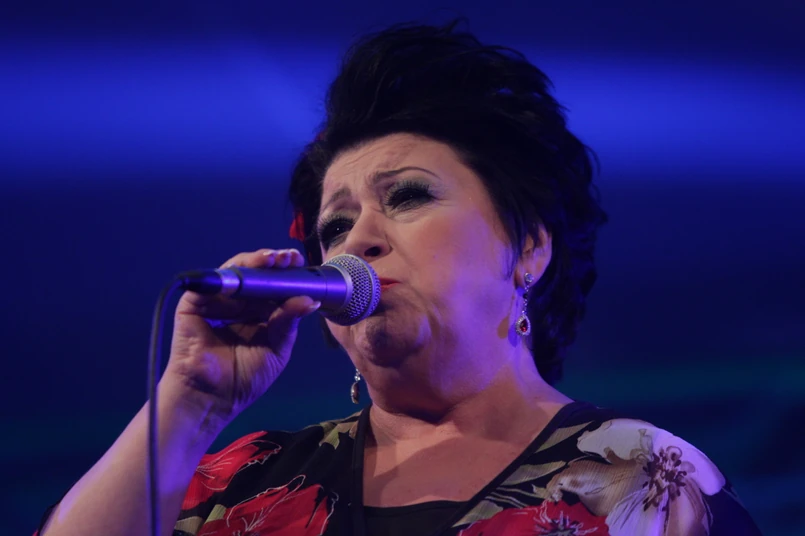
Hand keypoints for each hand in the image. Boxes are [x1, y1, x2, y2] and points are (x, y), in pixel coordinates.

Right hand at [164, 248, 319, 425]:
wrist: (212, 398)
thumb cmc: (244, 378)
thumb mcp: (277, 347)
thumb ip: (289, 320)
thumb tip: (311, 299)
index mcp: (257, 314)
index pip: (272, 287)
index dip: (287, 274)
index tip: (301, 263)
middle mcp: (237, 304)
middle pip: (256, 274)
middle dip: (274, 263)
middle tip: (290, 258)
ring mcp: (216, 302)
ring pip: (236, 272)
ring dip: (256, 262)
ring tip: (275, 260)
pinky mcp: (194, 303)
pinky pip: (214, 282)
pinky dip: (232, 274)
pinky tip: (249, 271)